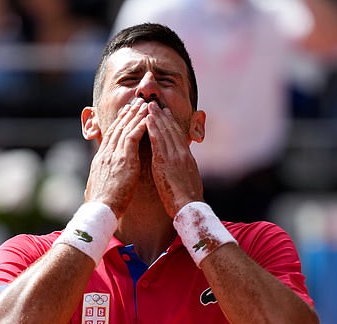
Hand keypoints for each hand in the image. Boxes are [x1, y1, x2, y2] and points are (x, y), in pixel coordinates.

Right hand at [84, 98, 148, 216]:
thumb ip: (100, 180)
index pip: (110, 136)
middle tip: (136, 102)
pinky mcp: (123, 159)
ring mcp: (114, 155)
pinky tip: (147, 118)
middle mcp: (106, 154)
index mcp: (101, 160)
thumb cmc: (101, 205)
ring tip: (144, 105)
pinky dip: (139, 126)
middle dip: (127, 114)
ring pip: (125, 129)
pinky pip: (132, 137)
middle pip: (117, 128)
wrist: (101, 210)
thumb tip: (96, 183)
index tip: (125, 113)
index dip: (118, 123)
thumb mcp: (97, 187)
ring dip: (135, 115)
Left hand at [146, 102, 202, 216]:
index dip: (171, 124)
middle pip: (172, 130)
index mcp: (187, 159)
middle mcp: (182, 154)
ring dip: (156, 118)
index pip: (178, 137)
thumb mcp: (188, 181)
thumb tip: (182, 170)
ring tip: (149, 106)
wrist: (189, 206)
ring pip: (165, 132)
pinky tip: (147, 120)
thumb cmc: (188, 200)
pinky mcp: (165, 162)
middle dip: (163, 116)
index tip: (166, 113)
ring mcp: (175, 156)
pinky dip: (153, 129)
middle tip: (155, 104)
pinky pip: (158, 142)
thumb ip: (184, 172)